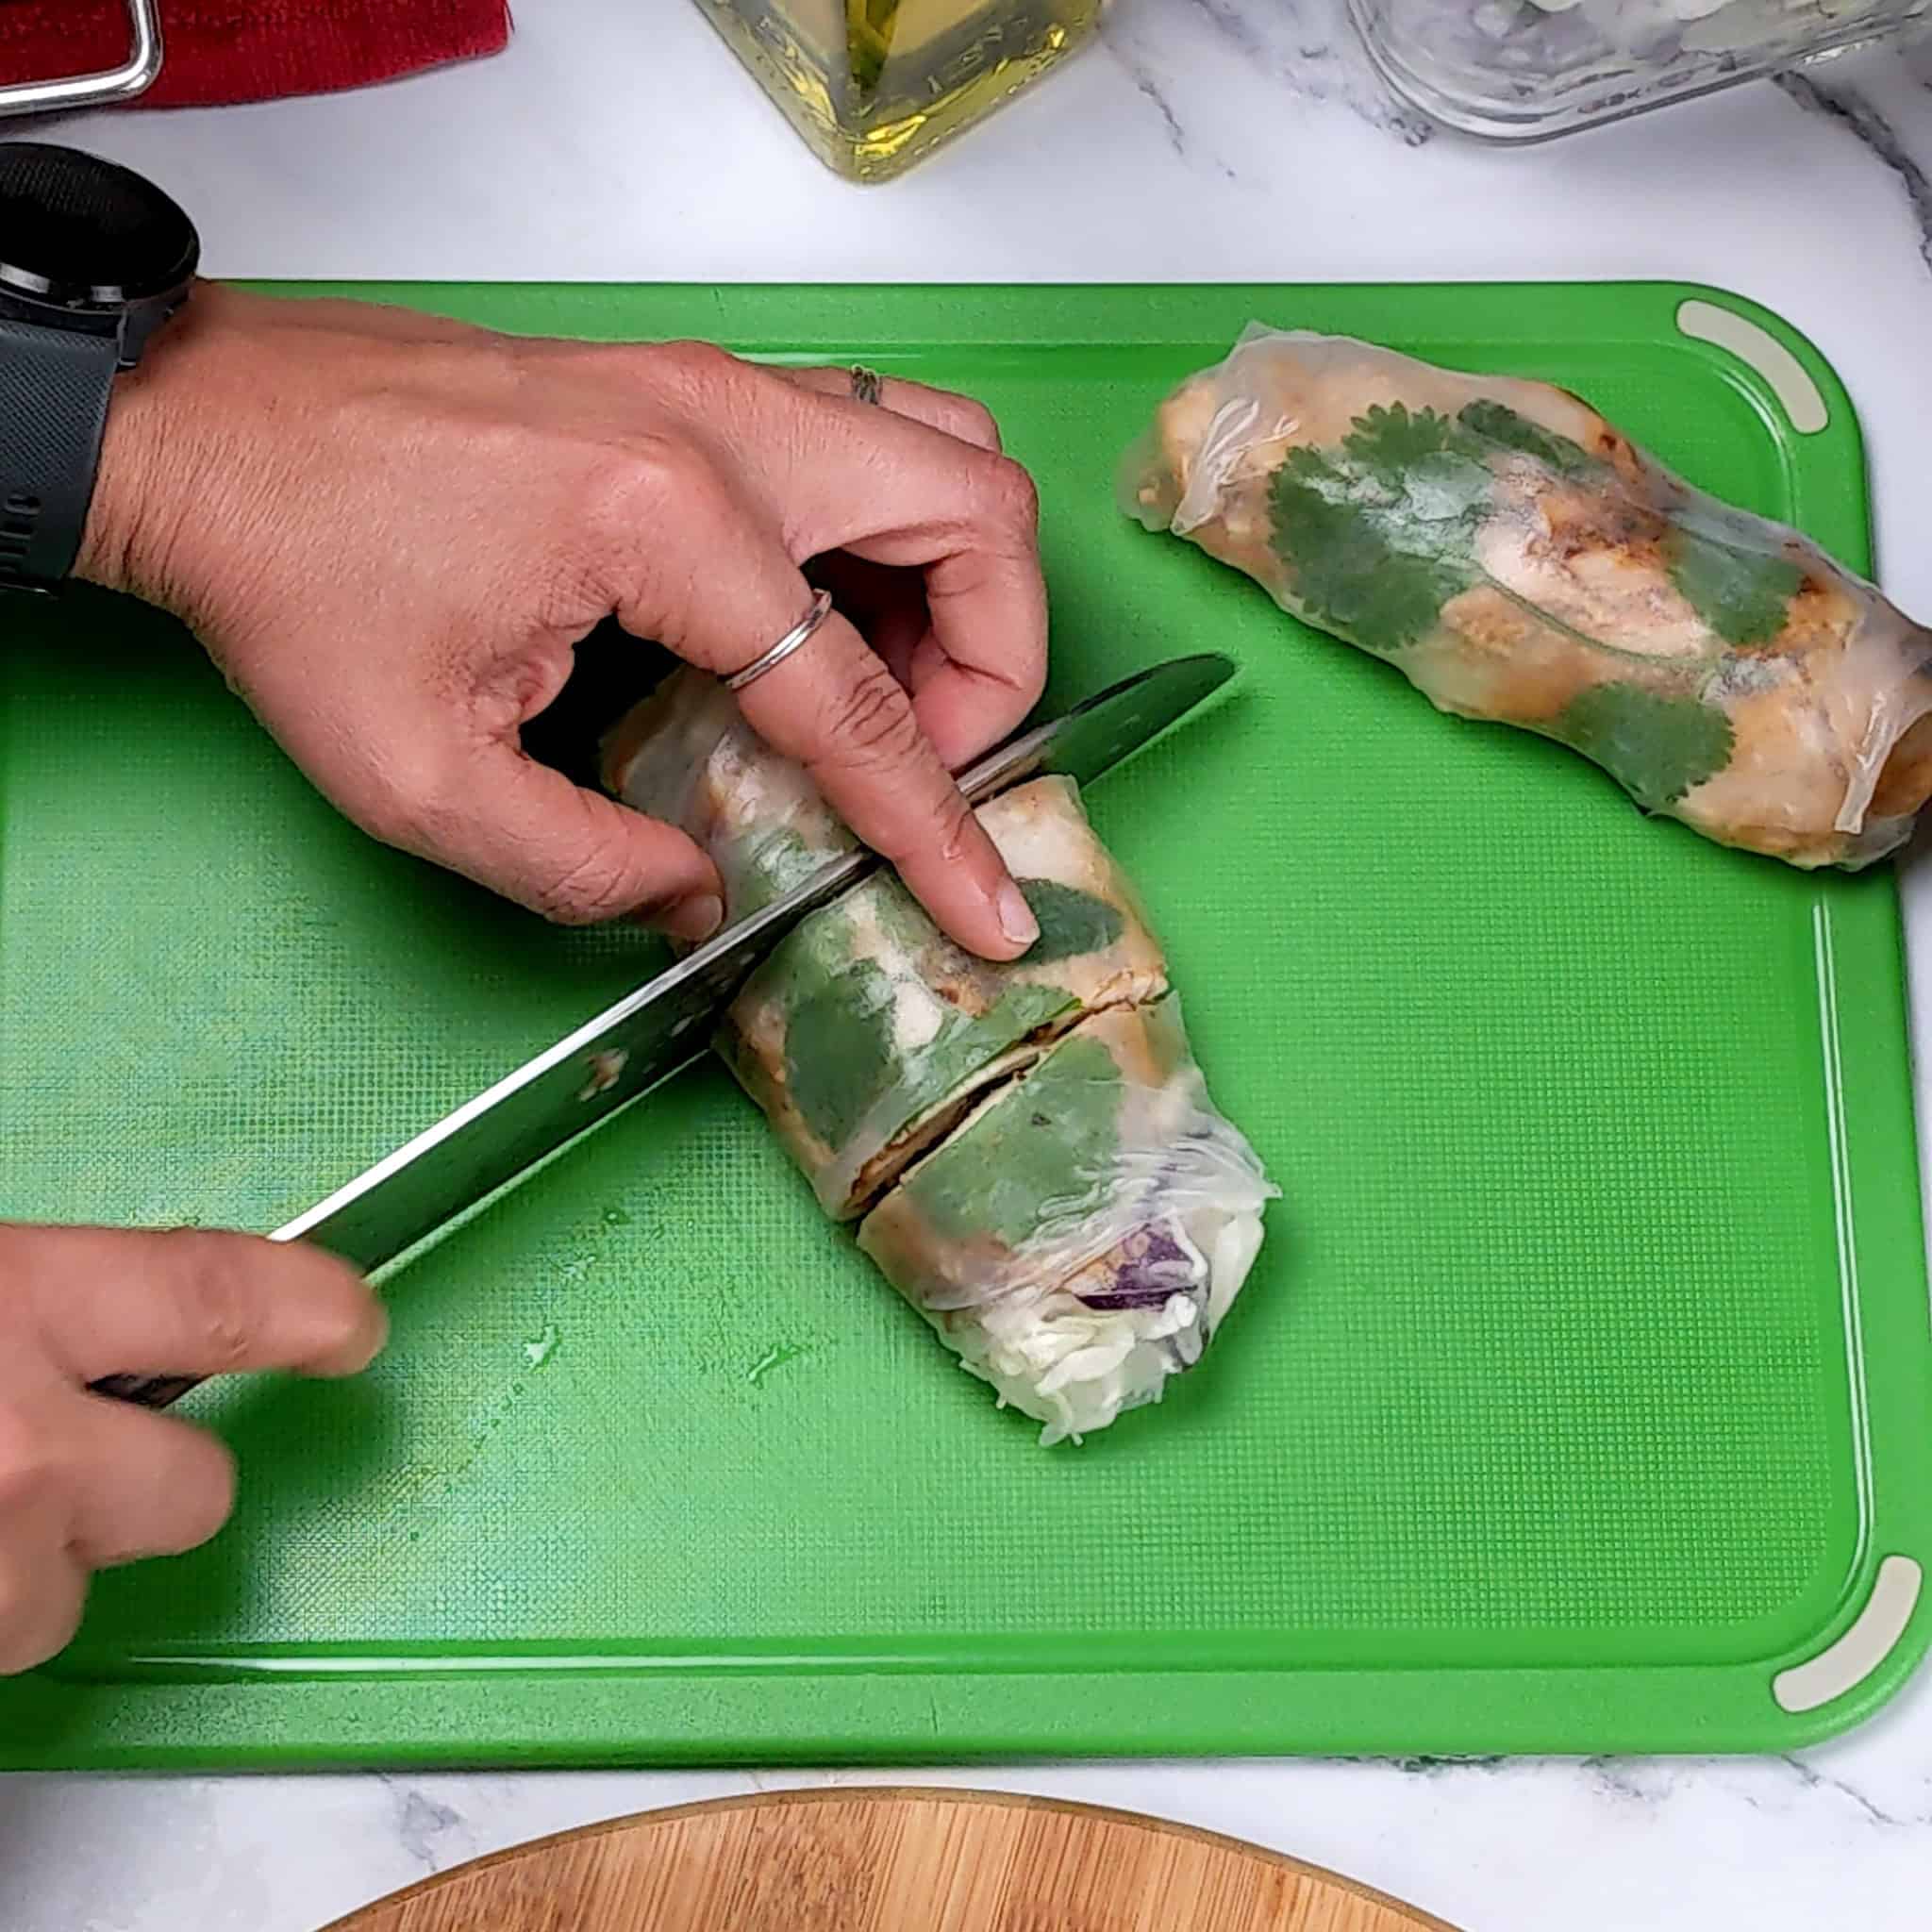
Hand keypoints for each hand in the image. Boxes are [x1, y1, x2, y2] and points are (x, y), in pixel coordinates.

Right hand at [0, 1224, 383, 1673]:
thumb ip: (55, 1299)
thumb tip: (131, 1313)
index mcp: (20, 1307)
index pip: (224, 1299)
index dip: (308, 1310)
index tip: (348, 1324)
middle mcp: (26, 1448)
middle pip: (196, 1490)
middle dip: (153, 1481)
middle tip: (56, 1452)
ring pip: (80, 1590)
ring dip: (38, 1561)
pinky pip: (2, 1643)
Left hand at [78, 288, 1048, 958]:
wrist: (209, 429)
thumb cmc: (291, 572)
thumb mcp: (417, 778)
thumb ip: (582, 867)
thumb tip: (697, 899)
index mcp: (665, 518)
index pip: (861, 697)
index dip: (938, 825)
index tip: (988, 906)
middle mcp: (719, 422)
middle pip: (977, 512)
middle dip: (997, 664)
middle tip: (927, 758)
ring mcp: (712, 384)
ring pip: (942, 451)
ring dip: (959, 585)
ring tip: (891, 691)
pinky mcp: (692, 383)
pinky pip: (867, 441)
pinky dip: (892, 541)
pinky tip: (818, 628)